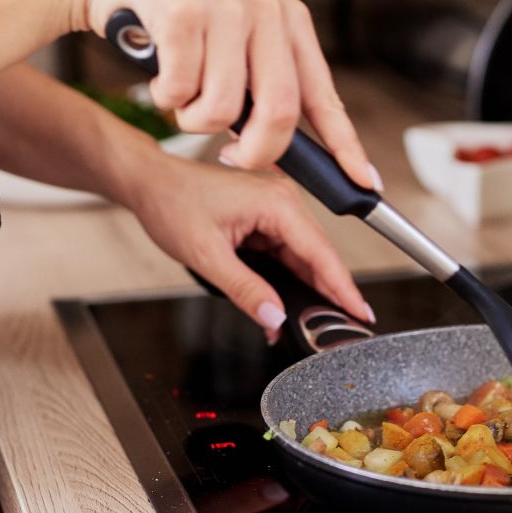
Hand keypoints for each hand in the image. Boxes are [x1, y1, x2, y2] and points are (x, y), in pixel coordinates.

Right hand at [71, 0, 380, 190]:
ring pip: (221, 111)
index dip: (346, 146)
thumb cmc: (185, 24)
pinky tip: (160, 72)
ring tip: (184, 92)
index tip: (366, 184)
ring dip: (194, 120)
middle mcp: (266, 12)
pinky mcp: (184, 13)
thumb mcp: (241, 47)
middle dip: (256, 152)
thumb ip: (267, 90)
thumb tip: (288, 155)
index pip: (324, 97)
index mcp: (290, 23)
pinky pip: (180, 93)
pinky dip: (165, 97)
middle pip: (279, 113)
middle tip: (233, 156)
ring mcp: (227, 9)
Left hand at [124, 149, 374, 341]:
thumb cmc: (173, 203)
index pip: (321, 252)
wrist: (150, 183)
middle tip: (343, 329)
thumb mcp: (207, 255)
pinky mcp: (266, 221)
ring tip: (316, 323)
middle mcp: (284, 202)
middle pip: (318, 257)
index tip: (361, 313)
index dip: (343, 287)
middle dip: (329, 294)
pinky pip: (286, 256)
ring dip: (307, 291)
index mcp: (277, 202)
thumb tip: (274, 318)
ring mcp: (276, 211)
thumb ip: (245, 289)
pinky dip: (288, 282)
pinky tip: (288, 306)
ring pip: (303, 259)